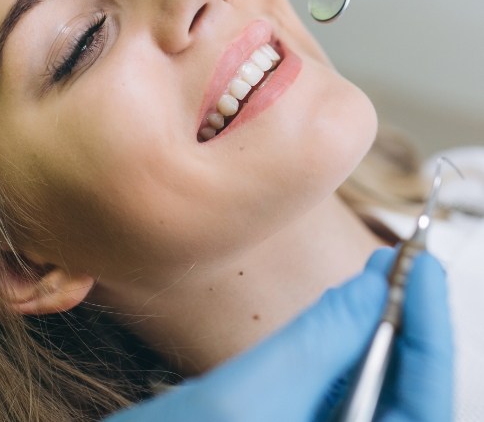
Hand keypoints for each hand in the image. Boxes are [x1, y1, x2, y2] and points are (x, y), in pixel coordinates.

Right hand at [103, 249, 451, 421]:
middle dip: (410, 326)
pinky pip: (343, 393)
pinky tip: (342, 315)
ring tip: (380, 278)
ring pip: (378, 392)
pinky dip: (348, 350)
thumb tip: (371, 286)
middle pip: (410, 397)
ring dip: (382, 334)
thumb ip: (312, 345)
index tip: (418, 265)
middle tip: (404, 263)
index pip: (426, 404)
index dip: (431, 331)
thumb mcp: (237, 400)